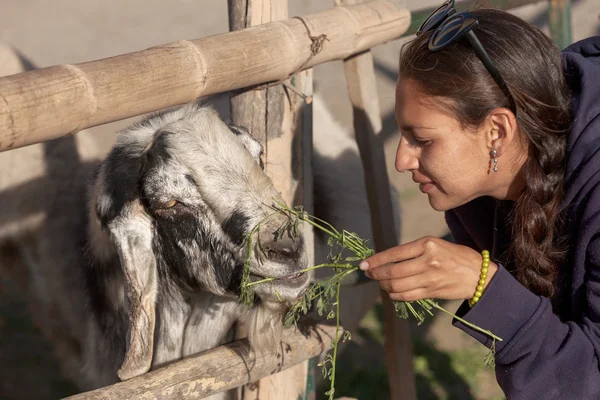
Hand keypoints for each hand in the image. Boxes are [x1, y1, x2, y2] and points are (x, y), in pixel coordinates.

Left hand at [359, 236, 497, 301]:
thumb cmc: (456, 256)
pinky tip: (391, 291)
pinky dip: (394, 295)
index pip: (394, 253)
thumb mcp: (436, 244)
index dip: (376, 261)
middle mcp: (427, 261)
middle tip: (369, 274)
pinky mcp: (432, 292)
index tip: (364, 264)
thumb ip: (414, 251)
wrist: (479, 275)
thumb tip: (388, 260)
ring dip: (384, 285)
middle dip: (376, 274)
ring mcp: (430, 278)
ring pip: (397, 286)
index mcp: (427, 244)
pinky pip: (406, 296)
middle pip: (393, 272)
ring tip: (380, 282)